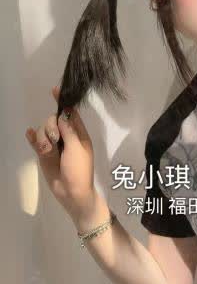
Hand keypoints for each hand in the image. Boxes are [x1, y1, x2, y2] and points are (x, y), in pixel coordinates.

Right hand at [25, 86, 95, 215]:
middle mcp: (66, 137)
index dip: (63, 102)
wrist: (72, 193)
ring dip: (43, 138)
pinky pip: (36, 142)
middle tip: (54, 139)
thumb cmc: (79, 170)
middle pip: (53, 120)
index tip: (55, 90)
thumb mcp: (77, 148)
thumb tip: (62, 114)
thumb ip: (69, 130)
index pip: (71, 113)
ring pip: (43, 131)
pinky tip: (29, 135)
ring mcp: (54, 145)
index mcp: (78, 134)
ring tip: (47, 151)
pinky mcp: (44, 154)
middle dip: (50, 127)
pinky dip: (32, 138)